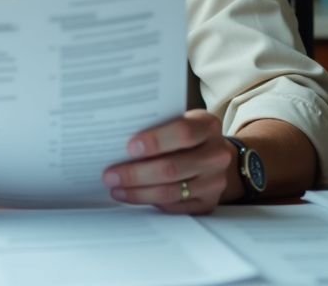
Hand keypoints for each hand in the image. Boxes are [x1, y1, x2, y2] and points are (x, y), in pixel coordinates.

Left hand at [102, 109, 236, 213]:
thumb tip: (116, 139)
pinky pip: (174, 207)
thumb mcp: (179, 121)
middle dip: (136, 173)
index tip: (129, 148)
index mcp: (208, 126)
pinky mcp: (208, 203)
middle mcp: (216, 155)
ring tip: (116, 189)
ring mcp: (214, 181)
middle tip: (110, 175)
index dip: (155, 141)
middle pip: (172, 167)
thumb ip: (157, 126)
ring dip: (138, 192)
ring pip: (170, 191)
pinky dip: (150, 203)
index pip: (183, 132)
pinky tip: (132, 197)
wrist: (214, 156)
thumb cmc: (186, 136)